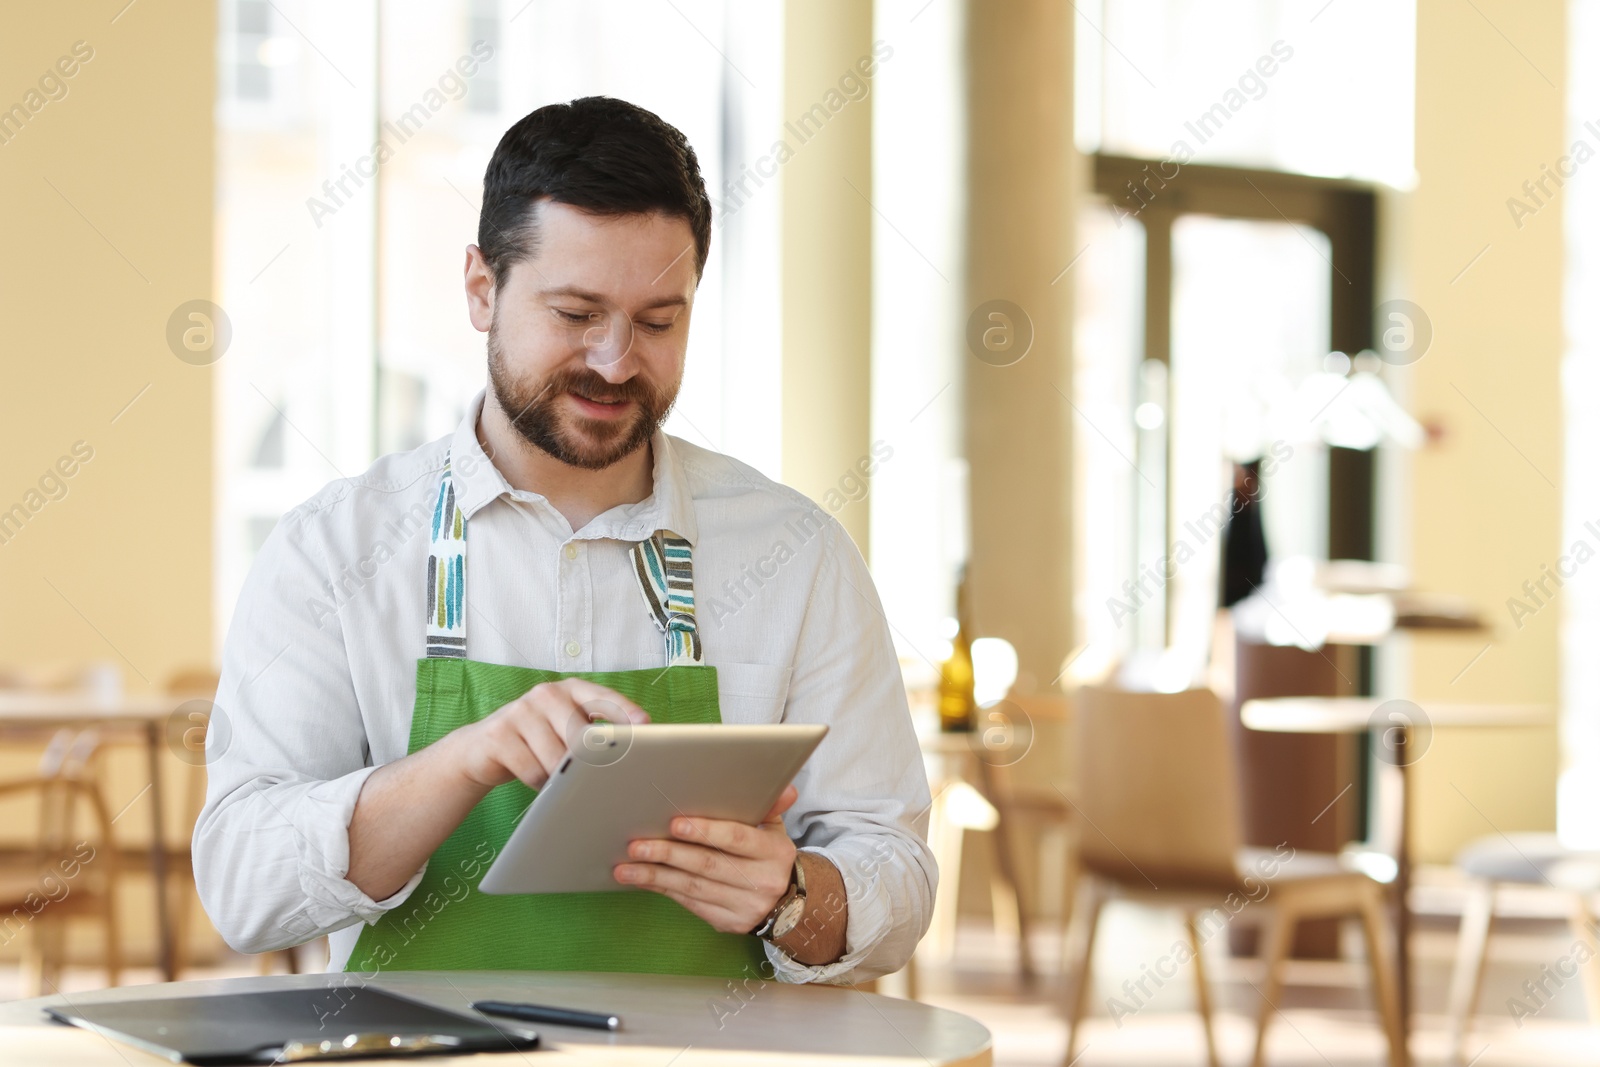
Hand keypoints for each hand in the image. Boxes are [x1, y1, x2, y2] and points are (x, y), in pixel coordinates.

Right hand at [444, 678, 648, 790]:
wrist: (481, 750)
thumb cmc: (537, 742)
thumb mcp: (565, 729)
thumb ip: (592, 732)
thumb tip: (630, 753)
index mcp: (570, 690)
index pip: (603, 697)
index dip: (625, 710)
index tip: (645, 724)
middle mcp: (546, 694)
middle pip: (581, 733)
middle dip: (590, 761)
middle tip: (595, 778)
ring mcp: (521, 711)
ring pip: (557, 757)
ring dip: (562, 778)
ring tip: (558, 778)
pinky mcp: (499, 734)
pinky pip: (533, 770)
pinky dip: (540, 784)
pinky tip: (538, 781)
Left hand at [614, 784, 799, 933]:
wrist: (789, 905)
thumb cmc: (770, 857)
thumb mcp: (774, 830)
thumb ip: (768, 807)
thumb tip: (783, 786)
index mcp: (774, 853)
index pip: (738, 840)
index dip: (706, 832)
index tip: (675, 825)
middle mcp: (763, 882)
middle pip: (709, 865)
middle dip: (669, 854)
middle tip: (637, 845)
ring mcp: (745, 906)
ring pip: (694, 888)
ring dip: (656, 876)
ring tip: (626, 867)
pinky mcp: (728, 923)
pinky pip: (690, 904)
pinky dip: (663, 890)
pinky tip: (642, 880)